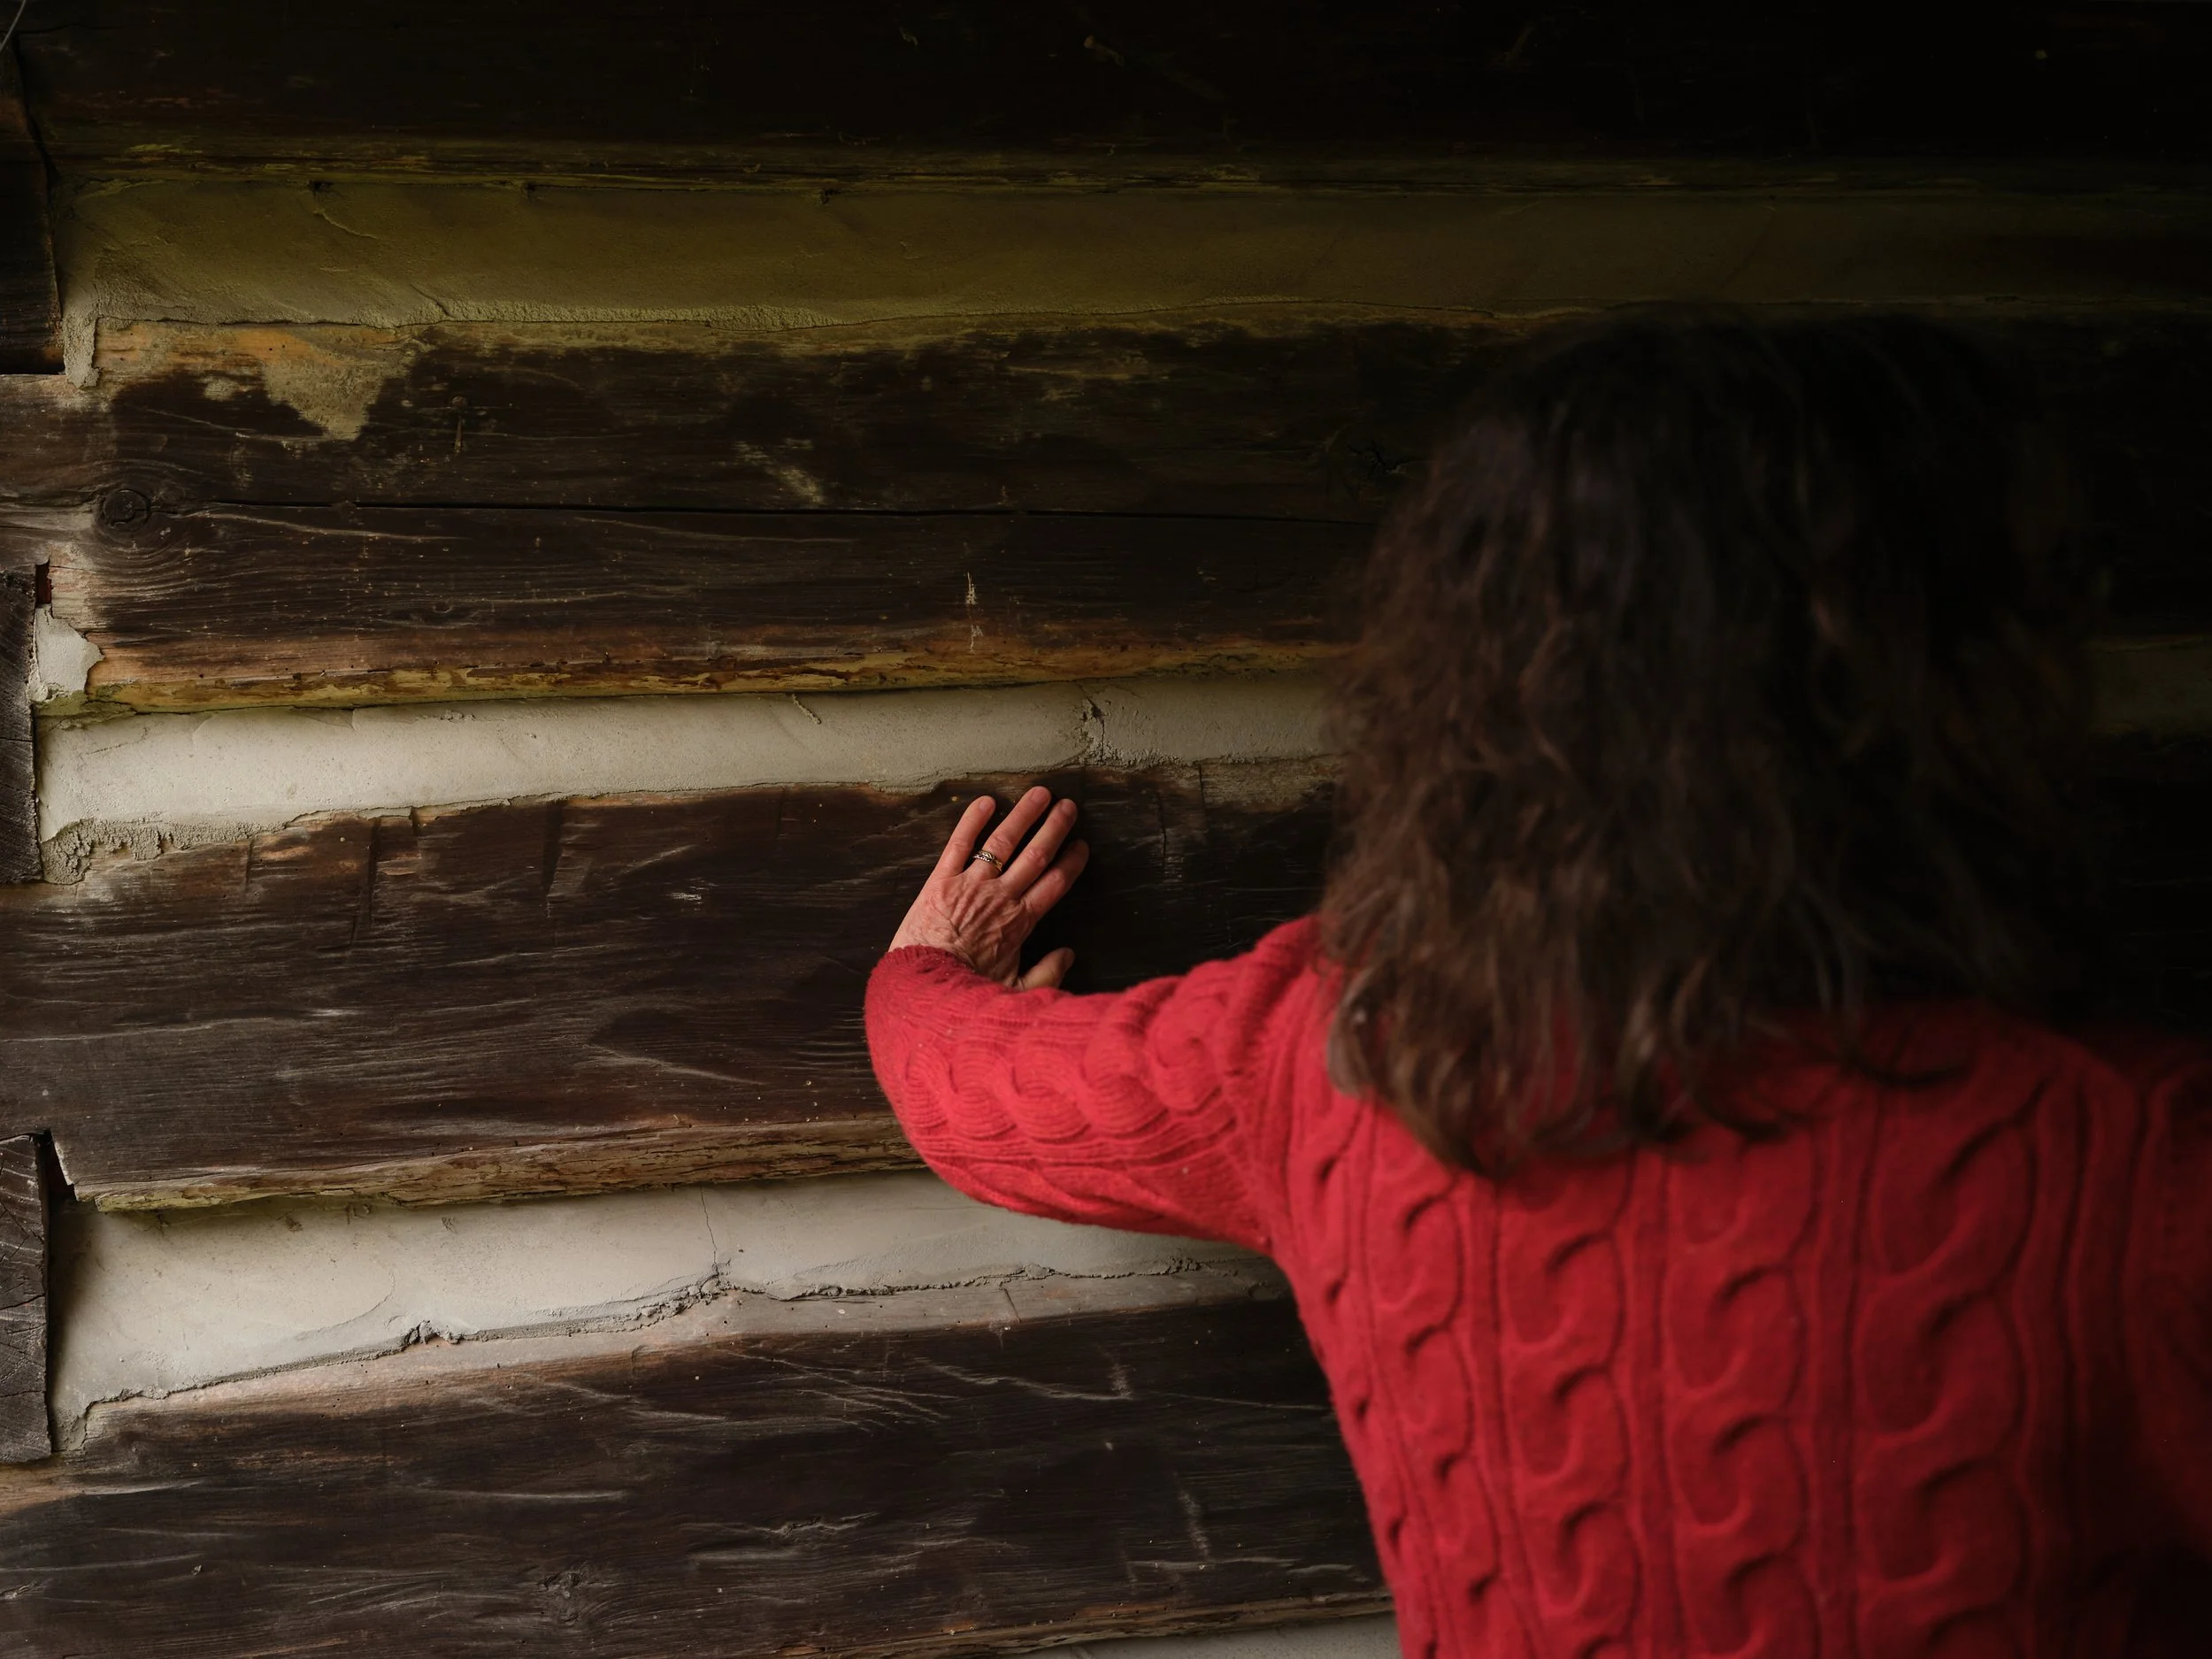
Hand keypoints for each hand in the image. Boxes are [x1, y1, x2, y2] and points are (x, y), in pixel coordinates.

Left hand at [888, 786, 1089, 989]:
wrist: (923, 985)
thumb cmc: (968, 990)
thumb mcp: (1016, 992)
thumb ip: (1047, 973)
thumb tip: (1068, 955)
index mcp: (1021, 921)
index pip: (1055, 884)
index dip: (1071, 862)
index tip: (1081, 846)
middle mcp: (1001, 896)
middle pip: (1036, 855)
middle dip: (1055, 828)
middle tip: (1069, 807)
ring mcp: (971, 884)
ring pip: (1003, 842)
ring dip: (1024, 815)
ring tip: (1040, 794)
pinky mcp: (941, 879)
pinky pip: (960, 844)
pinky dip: (972, 821)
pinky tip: (986, 801)